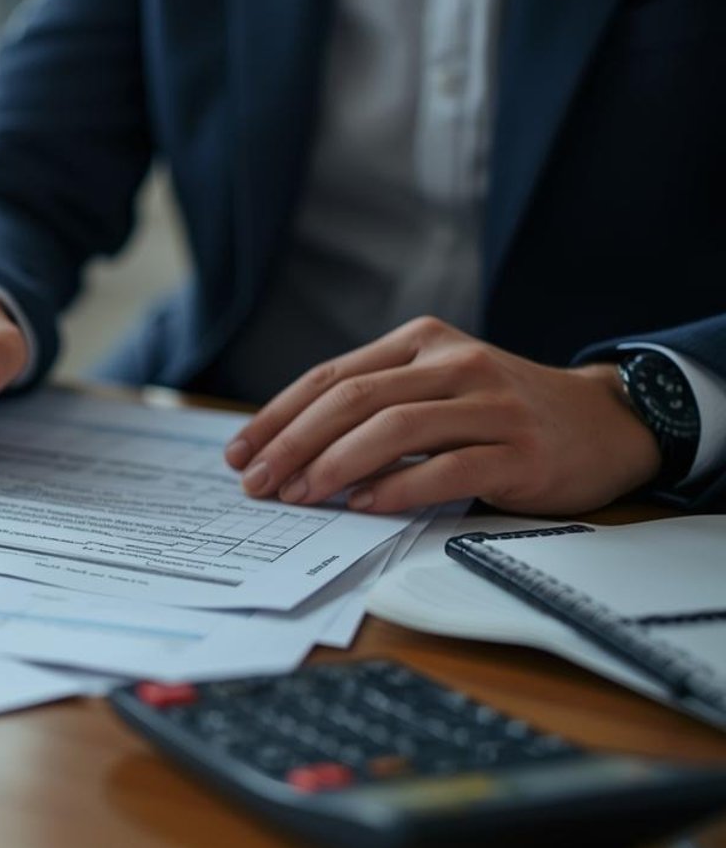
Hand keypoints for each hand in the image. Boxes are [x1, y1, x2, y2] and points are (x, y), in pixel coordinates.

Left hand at [224, 317, 660, 515]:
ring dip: (335, 465)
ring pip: (395, 429)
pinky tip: (363, 505)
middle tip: (257, 482)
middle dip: (292, 443)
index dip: (278, 416)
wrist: (607, 423)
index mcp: (422, 342)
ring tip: (299, 495)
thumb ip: (375, 405)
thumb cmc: (502, 413)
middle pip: (353, 399)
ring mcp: (491, 406)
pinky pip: (447, 469)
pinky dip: (398, 488)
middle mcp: (455, 364)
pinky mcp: (520, 451)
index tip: (239, 454)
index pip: (331, 376)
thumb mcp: (437, 388)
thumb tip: (287, 451)